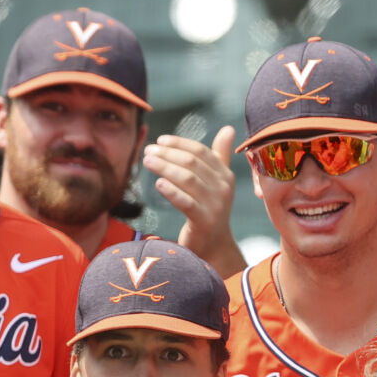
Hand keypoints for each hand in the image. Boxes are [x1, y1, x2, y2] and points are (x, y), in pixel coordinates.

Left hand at [144, 126, 246, 277]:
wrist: (214, 247)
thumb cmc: (210, 211)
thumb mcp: (217, 183)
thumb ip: (220, 156)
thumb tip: (228, 129)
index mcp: (225, 175)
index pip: (201, 151)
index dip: (180, 143)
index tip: (160, 140)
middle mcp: (223, 188)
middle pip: (193, 163)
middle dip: (168, 154)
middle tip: (148, 151)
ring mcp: (215, 205)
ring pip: (188, 179)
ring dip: (165, 168)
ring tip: (147, 162)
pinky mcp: (204, 221)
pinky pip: (186, 202)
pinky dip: (172, 191)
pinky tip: (158, 184)